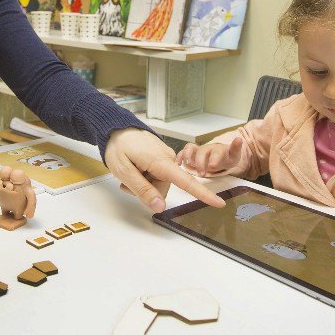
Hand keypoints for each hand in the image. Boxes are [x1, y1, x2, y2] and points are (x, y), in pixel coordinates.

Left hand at [105, 128, 224, 212]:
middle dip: (146, 190)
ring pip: (159, 183)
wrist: (115, 127)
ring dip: (144, 183)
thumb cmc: (118, 146)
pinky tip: (135, 169)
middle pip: (163, 189)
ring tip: (130, 172)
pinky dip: (145, 176)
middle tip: (127, 183)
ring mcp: (165, 157)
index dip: (203, 194)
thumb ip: (143, 190)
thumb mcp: (124, 172)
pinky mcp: (162, 158)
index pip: (186, 181)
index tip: (218, 202)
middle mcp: (168, 158)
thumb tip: (160, 207)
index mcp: (161, 161)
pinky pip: (157, 175)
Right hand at [175, 137, 245, 176]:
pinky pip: (183, 153)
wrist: (221, 156)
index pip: (216, 152)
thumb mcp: (233, 155)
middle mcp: (207, 149)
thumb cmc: (226, 157)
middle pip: (202, 152)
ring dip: (187, 156)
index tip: (212, 166)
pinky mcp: (191, 155)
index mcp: (218, 149)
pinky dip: (179, 157)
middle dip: (200, 162)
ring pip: (190, 149)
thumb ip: (235, 148)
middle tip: (201, 173)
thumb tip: (239, 139)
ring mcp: (198, 151)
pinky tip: (178, 163)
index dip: (214, 158)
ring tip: (186, 164)